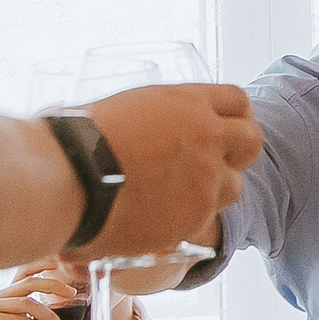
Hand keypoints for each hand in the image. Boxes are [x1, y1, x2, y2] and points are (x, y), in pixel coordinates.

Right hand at [74, 84, 260, 260]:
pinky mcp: (195, 216)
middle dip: (239, 153)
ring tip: (176, 195)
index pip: (237, 101)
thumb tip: (158, 130)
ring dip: (213, 191)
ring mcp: (205, 179)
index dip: (234, 116)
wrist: (66, 181)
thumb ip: (158, 119)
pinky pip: (204, 218)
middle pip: (252, 142)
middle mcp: (206, 136)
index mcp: (187, 102)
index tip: (225, 128)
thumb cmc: (77, 140)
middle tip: (218, 162)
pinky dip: (185, 219)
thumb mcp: (125, 110)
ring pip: (233, 187)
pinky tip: (155, 217)